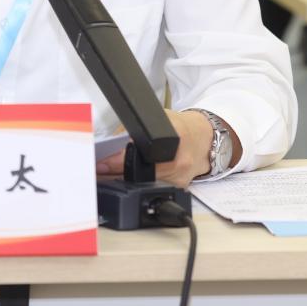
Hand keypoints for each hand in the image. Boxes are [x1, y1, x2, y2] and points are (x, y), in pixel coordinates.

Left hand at [94, 110, 235, 188]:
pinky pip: (155, 187)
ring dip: (126, 179)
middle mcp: (180, 160)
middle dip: (117, 172)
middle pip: (140, 172)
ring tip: (110, 173)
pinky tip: (132, 178)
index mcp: (176, 137)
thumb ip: (137, 128)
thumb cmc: (182, 127)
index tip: (102, 164)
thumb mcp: (160, 118)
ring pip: (145, 183)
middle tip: (100, 170)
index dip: (119, 160)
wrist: (206, 140)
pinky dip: (141, 183)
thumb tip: (111, 142)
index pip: (142, 152)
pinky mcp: (179, 187)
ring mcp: (181, 177)